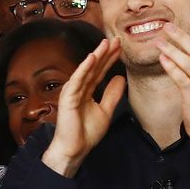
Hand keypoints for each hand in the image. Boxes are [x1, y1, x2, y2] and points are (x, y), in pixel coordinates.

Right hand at [39, 39, 127, 177]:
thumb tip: (121, 78)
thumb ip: (112, 94)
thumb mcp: (105, 110)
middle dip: (105, 53)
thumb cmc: (86, 133)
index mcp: (87, 90)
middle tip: (116, 39)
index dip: (110, 58)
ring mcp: (72, 91)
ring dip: (96, 55)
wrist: (75, 149)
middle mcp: (79, 88)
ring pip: (86, 70)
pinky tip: (92, 57)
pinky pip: (77, 80)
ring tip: (106, 43)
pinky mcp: (68, 97)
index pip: (100, 71)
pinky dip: (84, 68)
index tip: (120, 47)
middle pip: (94, 67)